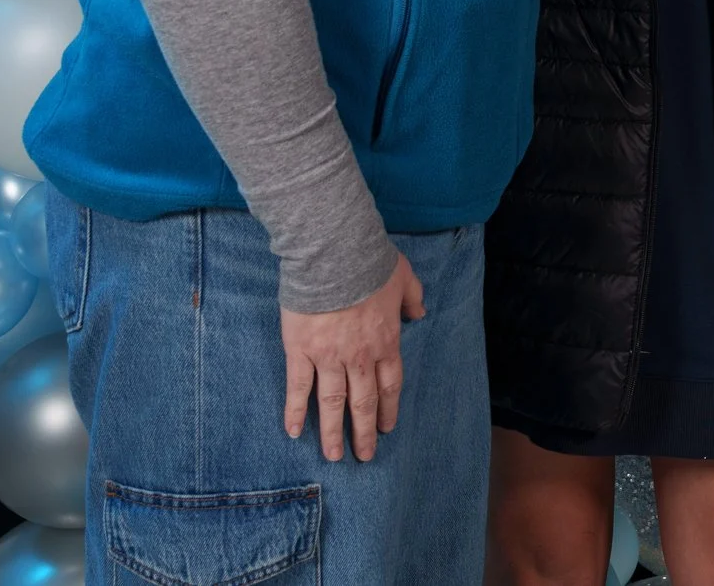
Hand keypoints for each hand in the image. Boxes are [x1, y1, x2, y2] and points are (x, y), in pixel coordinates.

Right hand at [281, 251, 423, 461]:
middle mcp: (359, 357)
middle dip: (365, 431)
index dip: (388, 408)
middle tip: (365, 456)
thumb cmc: (371, 264)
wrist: (335, 257)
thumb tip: (419, 312)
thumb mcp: (404, 278)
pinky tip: (294, 432)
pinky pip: (298, 388)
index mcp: (385, 342)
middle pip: (363, 402)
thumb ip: (413, 298)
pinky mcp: (301, 352)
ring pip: (332, 403)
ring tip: (333, 456)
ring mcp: (329, 357)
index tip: (387, 428)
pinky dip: (295, 412)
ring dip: (333, 432)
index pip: (390, 384)